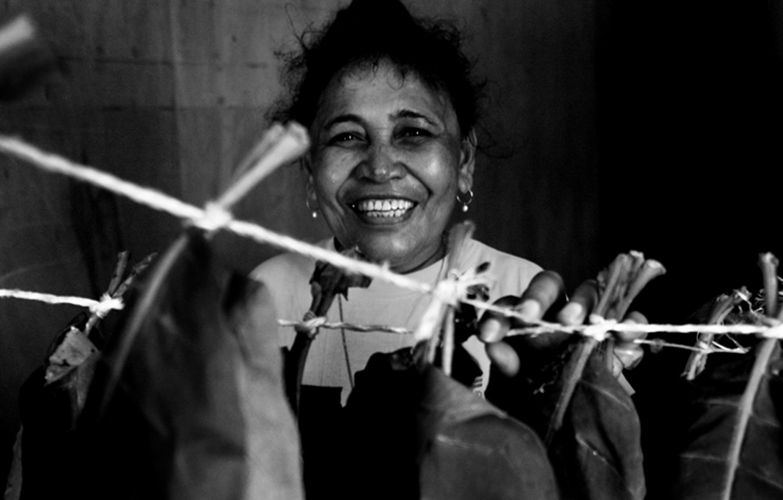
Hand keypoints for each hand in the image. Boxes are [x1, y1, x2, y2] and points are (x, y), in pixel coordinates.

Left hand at [478, 271, 646, 377]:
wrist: (565, 419)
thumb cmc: (535, 392)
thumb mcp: (515, 383)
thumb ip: (506, 364)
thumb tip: (495, 347)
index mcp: (523, 319)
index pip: (509, 305)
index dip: (498, 316)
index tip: (489, 335)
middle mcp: (554, 311)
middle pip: (549, 284)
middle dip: (539, 295)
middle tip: (531, 315)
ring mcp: (587, 320)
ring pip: (589, 292)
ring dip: (584, 303)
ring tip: (580, 324)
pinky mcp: (616, 337)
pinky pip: (629, 320)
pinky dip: (631, 324)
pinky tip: (625, 338)